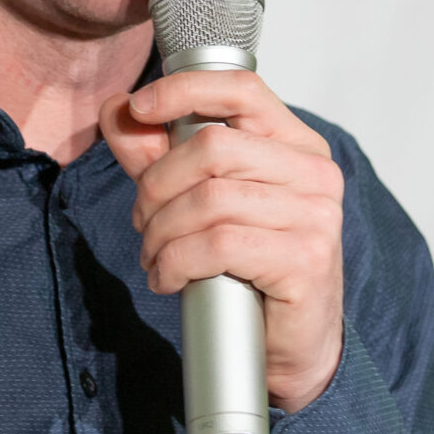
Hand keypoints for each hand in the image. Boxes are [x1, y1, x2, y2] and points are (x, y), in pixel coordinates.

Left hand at [100, 71, 344, 412]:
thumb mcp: (199, 200)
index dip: (184, 89)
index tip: (139, 106)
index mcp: (296, 144)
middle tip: (143, 220)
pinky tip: (168, 278)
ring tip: (154, 255)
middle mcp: (314, 172)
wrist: (293, 343)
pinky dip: (176, 262)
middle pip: (211, 148)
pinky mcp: (305, 258)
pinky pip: (218, 245)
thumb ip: (159, 154)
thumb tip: (117, 109)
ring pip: (208, 199)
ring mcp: (315, 215)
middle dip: (156, 185)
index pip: (241, 90)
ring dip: (160, 232)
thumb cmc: (251, 267)